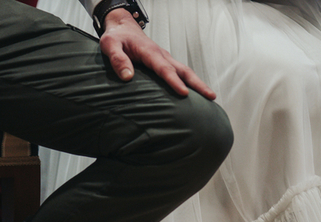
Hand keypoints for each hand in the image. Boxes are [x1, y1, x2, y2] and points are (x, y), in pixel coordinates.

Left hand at [99, 10, 215, 99]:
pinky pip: (179, 72)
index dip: (174, 81)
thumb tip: (127, 76)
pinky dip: (189, 82)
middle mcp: (161, 55)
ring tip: (210, 97)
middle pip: (183, 70)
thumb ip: (117, 59)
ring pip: (185, 71)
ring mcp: (164, 58)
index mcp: (149, 52)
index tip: (184, 93)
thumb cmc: (116, 36)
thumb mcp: (110, 45)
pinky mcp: (164, 62)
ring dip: (198, 83)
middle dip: (198, 84)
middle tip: (211, 96)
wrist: (122, 26)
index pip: (164, 69)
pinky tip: (194, 93)